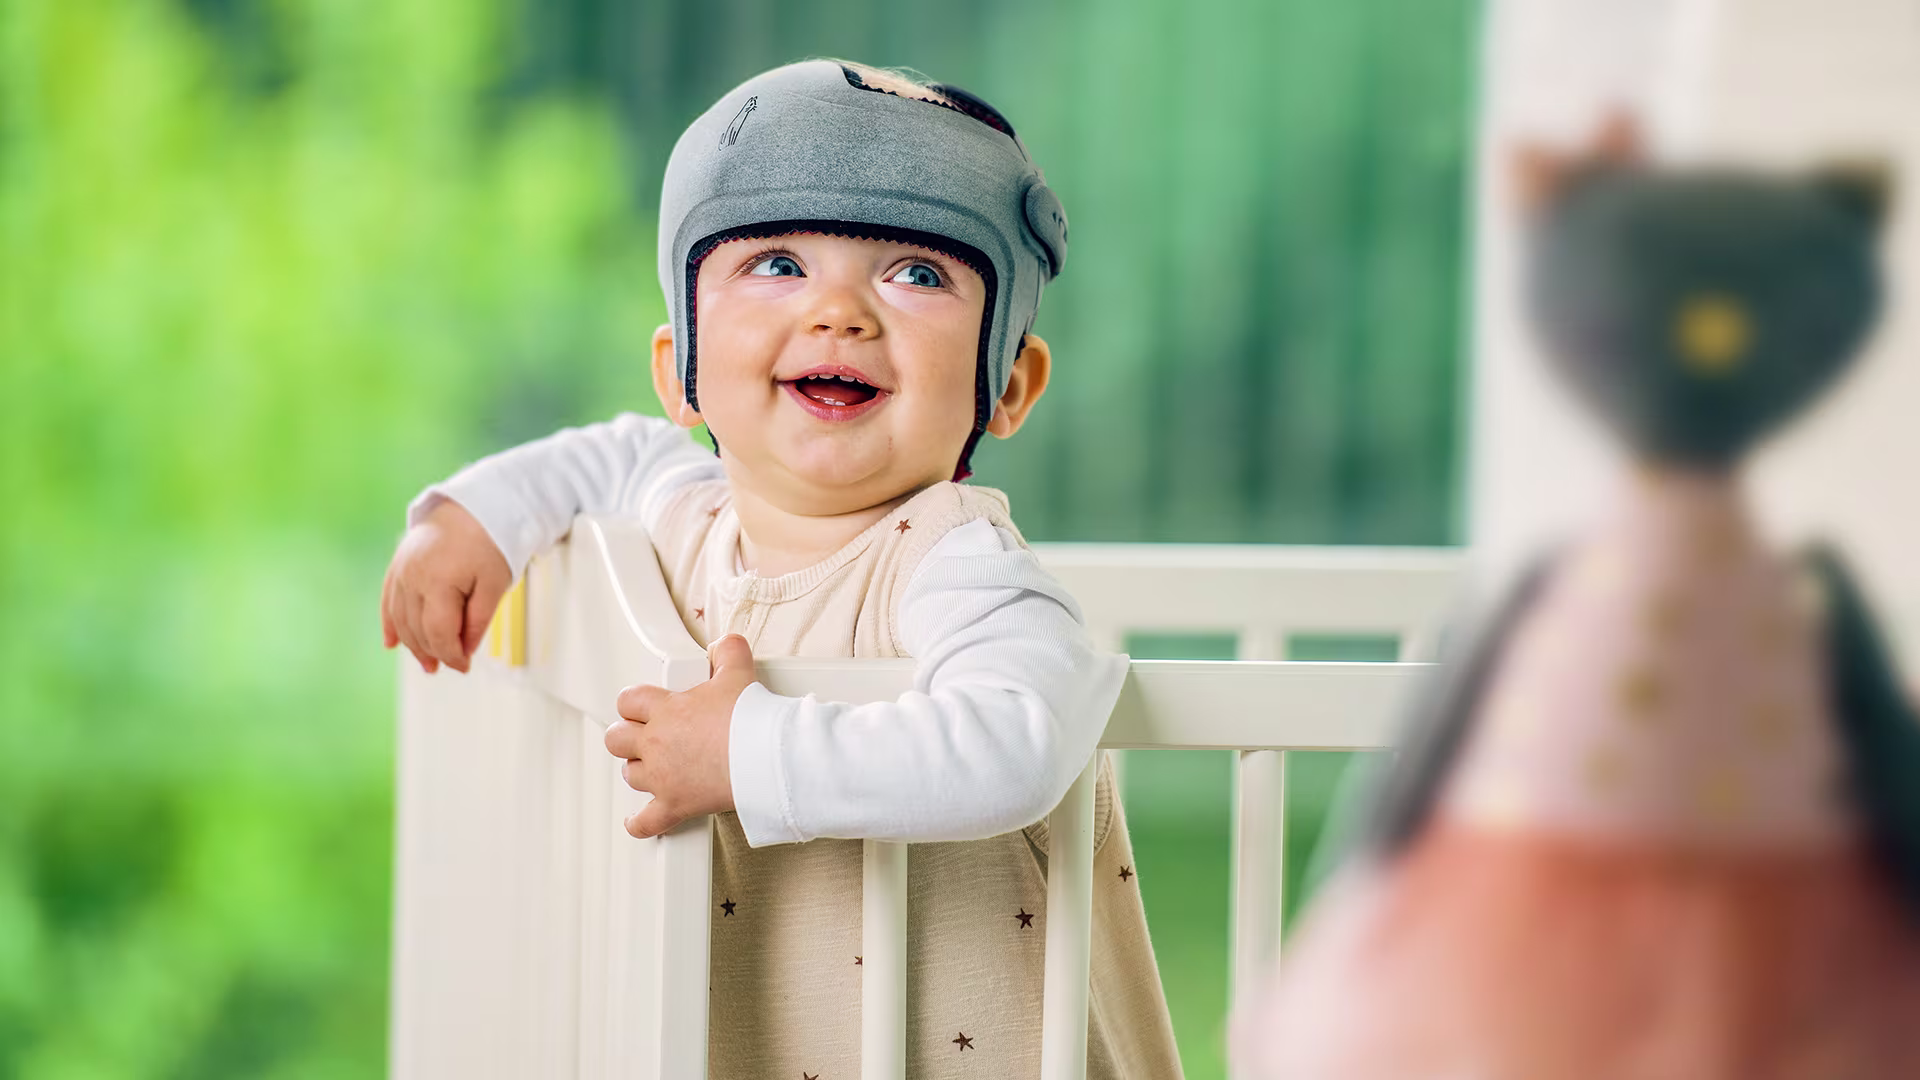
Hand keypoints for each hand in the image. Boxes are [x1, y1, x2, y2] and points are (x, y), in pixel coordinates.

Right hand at [380, 499, 511, 673]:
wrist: (475, 504)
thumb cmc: (490, 540)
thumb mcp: (495, 584)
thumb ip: (478, 620)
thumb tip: (465, 650)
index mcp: (439, 581)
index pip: (438, 632)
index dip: (451, 654)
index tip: (464, 666)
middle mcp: (413, 577)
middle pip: (417, 628)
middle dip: (433, 651)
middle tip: (449, 665)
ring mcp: (401, 570)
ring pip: (400, 618)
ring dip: (412, 644)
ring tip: (427, 662)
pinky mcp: (398, 565)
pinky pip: (389, 601)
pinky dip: (391, 624)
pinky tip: (392, 643)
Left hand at [605, 635, 754, 837]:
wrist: (766, 758)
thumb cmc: (750, 721)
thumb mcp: (739, 673)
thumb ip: (729, 653)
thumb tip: (725, 645)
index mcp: (666, 711)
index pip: (629, 701)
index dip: (634, 703)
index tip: (644, 706)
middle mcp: (657, 744)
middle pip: (617, 738)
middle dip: (627, 736)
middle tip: (644, 734)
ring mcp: (663, 777)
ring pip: (629, 774)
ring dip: (638, 769)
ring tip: (652, 765)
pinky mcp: (676, 805)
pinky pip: (645, 822)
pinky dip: (640, 823)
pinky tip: (638, 819)